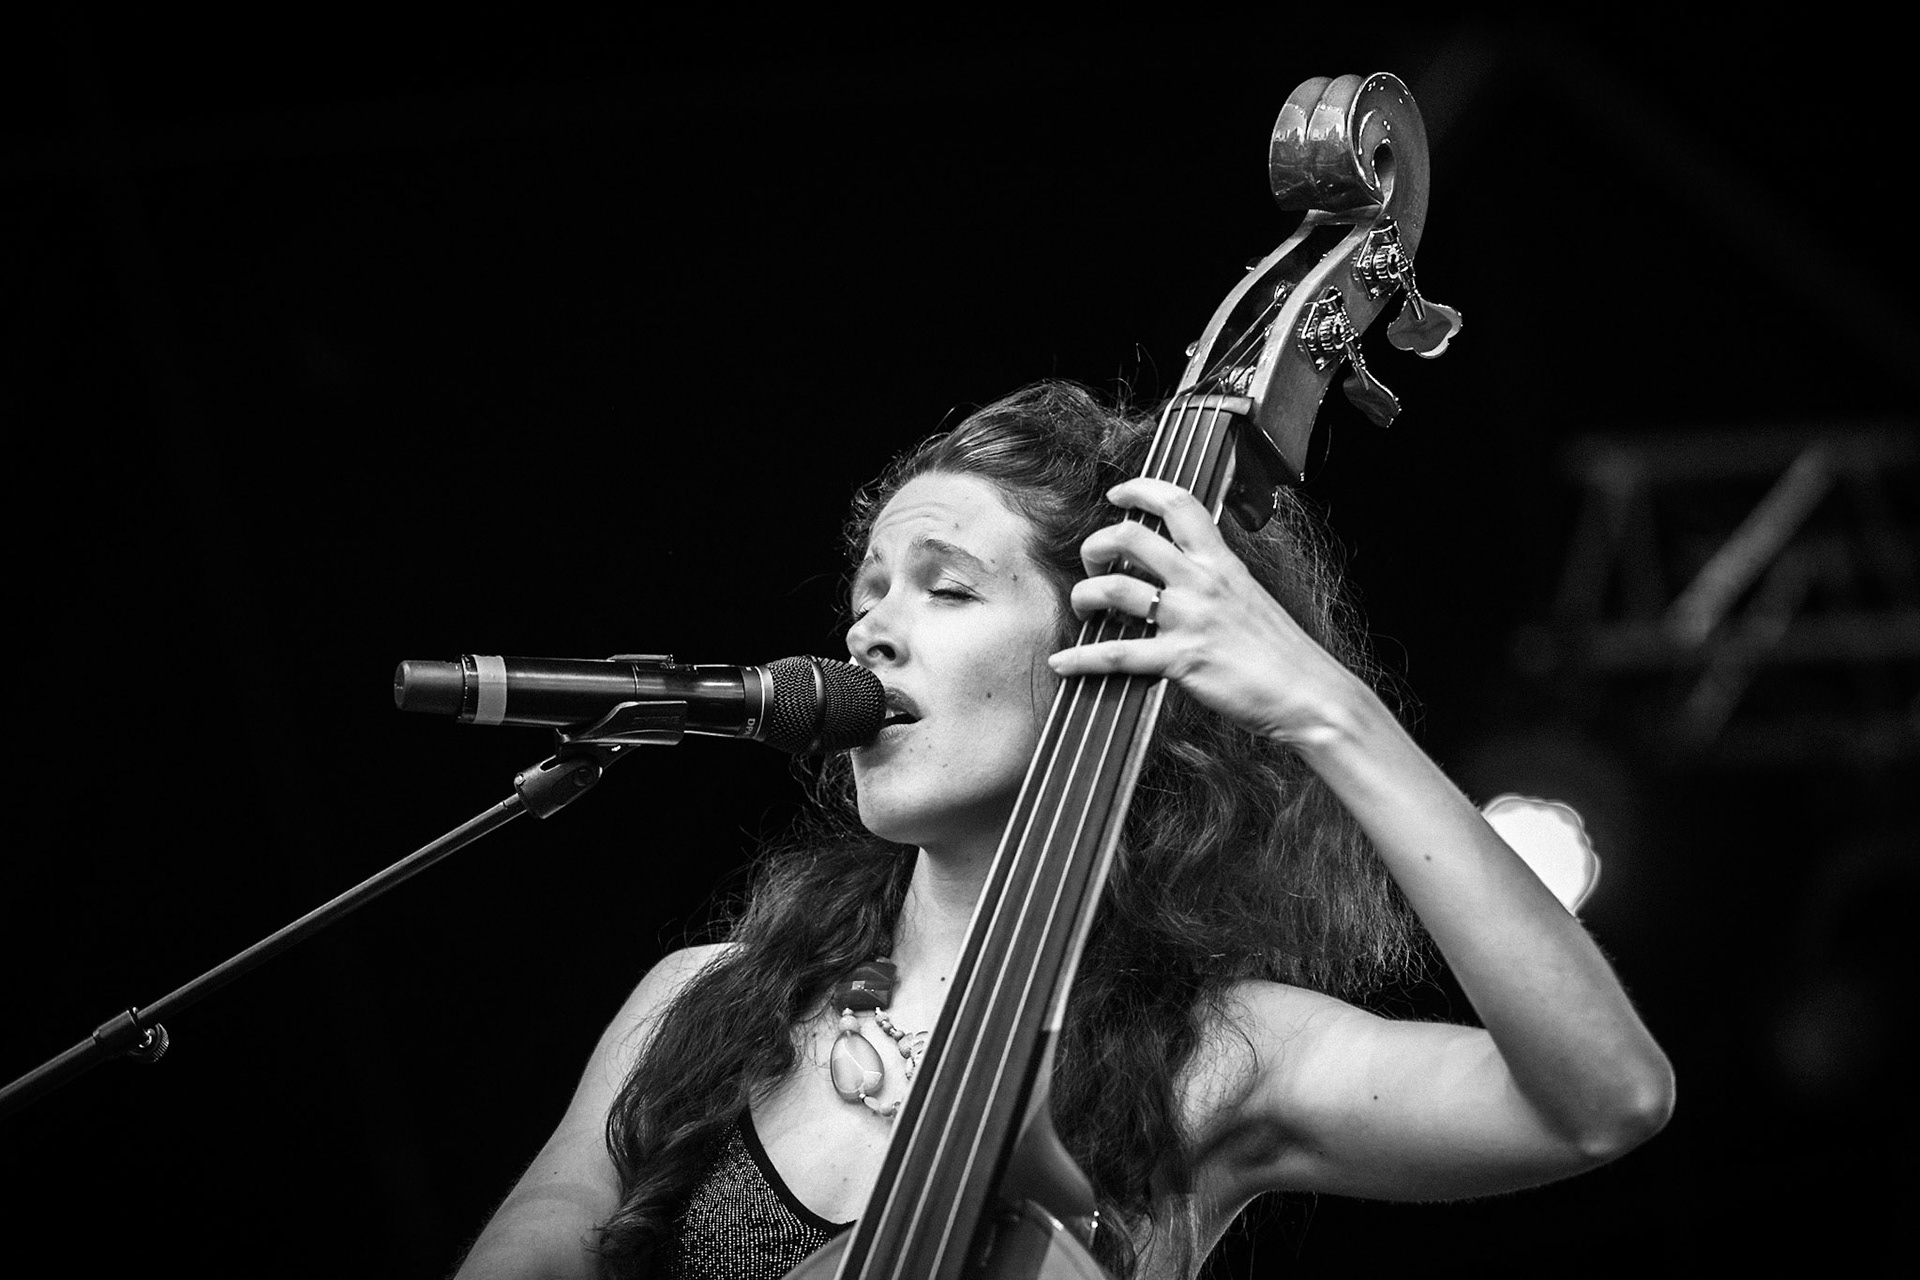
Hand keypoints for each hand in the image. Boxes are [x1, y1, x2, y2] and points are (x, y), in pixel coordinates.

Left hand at [1046, 477, 1366, 747]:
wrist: (1310, 694)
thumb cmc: (1283, 653)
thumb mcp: (1251, 599)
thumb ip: (1217, 581)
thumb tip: (1185, 575)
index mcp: (1222, 563)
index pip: (1179, 504)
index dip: (1141, 489)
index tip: (1118, 494)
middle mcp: (1203, 582)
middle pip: (1131, 536)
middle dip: (1096, 544)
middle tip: (1093, 563)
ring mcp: (1191, 619)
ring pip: (1115, 588)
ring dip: (1084, 595)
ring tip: (1082, 607)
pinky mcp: (1182, 660)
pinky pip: (1117, 654)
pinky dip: (1082, 658)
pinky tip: (1062, 662)